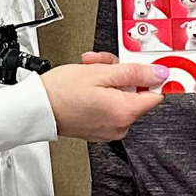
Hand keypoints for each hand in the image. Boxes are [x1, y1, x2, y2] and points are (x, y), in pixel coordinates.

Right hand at [42, 58, 168, 141]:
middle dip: (122, 75)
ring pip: (121, 99)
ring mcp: (109, 130)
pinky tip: (87, 86)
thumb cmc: (61, 92)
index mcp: (125, 112)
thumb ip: (135, 73)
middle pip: (136, 94)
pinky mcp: (98, 131)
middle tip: (103, 64)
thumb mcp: (101, 72)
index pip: (156, 95)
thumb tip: (159, 73)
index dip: (151, 76)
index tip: (145, 67)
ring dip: (110, 82)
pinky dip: (102, 95)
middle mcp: (120, 126)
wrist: (36, 108)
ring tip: (90, 72)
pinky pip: (110, 108)